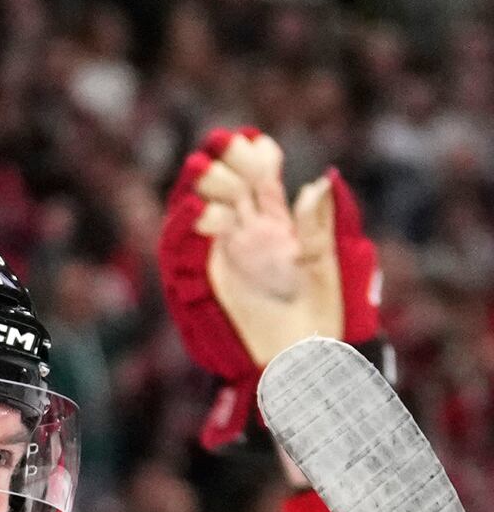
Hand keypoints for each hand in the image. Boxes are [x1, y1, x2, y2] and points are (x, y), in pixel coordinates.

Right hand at [160, 126, 382, 446]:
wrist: (304, 370)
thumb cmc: (326, 323)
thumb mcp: (331, 266)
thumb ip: (322, 224)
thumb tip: (321, 182)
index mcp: (275, 226)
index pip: (256, 177)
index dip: (252, 154)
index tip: (256, 141)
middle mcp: (243, 238)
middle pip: (221, 185)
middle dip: (221, 164)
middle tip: (229, 152)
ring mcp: (219, 262)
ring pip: (194, 213)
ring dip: (199, 190)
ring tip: (208, 171)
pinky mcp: (199, 289)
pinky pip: (180, 255)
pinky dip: (185, 229)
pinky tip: (201, 210)